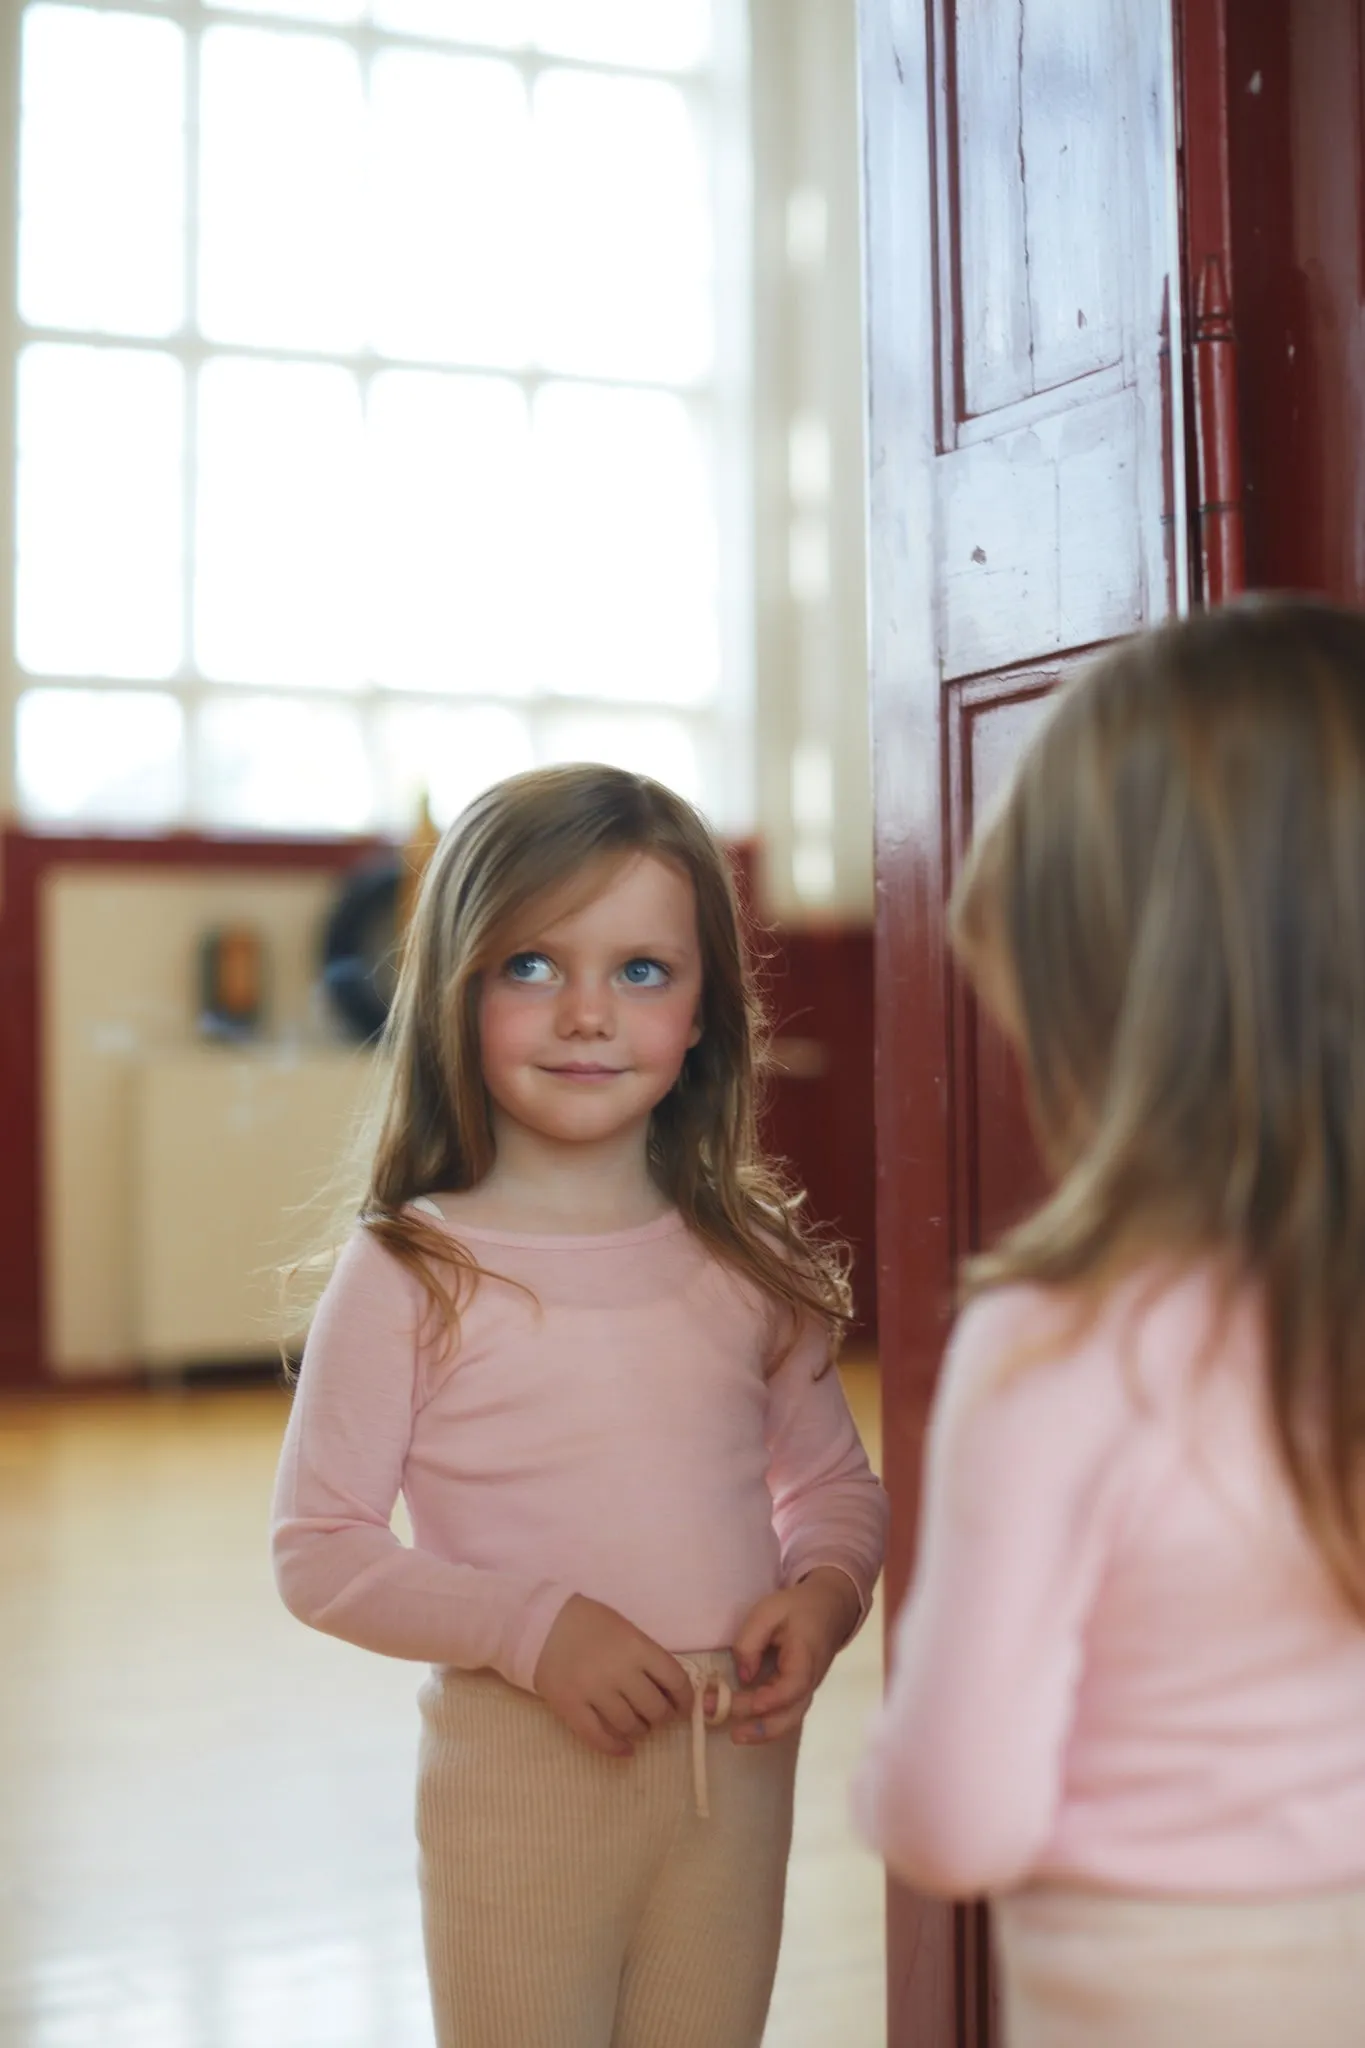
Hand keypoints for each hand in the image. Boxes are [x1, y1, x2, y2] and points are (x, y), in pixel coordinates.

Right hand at [533, 1594, 691, 1757]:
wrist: (542, 1623)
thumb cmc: (588, 1622)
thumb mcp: (625, 1628)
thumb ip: (646, 1656)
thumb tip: (668, 1688)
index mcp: (638, 1647)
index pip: (675, 1680)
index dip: (685, 1699)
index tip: (684, 1708)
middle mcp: (620, 1671)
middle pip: (655, 1708)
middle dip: (662, 1717)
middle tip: (658, 1717)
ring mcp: (595, 1691)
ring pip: (630, 1726)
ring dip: (639, 1731)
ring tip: (638, 1727)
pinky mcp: (571, 1707)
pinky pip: (598, 1737)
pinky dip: (615, 1749)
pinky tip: (625, 1751)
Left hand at [728, 1568, 862, 1744]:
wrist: (829, 1608)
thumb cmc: (797, 1608)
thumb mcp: (768, 1611)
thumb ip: (751, 1641)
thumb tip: (743, 1676)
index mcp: (806, 1657)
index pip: (791, 1686)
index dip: (771, 1699)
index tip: (747, 1703)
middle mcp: (810, 1681)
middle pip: (791, 1714)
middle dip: (762, 1727)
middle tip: (733, 1733)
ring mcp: (807, 1690)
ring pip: (789, 1719)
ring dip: (763, 1731)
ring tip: (735, 1736)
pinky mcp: (800, 1693)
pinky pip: (786, 1714)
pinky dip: (768, 1724)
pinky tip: (746, 1726)